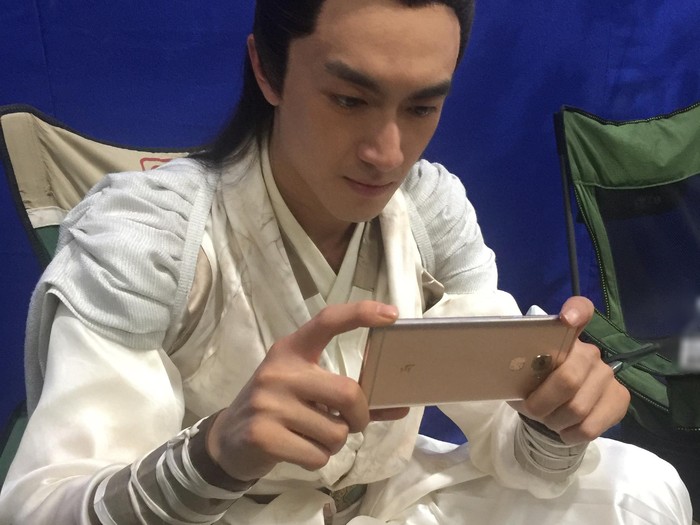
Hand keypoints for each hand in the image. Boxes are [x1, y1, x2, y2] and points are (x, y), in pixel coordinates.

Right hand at [206, 300, 407, 481]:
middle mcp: (279, 371)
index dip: (360, 313)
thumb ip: (347, 395)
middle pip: (348, 393)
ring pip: (336, 432)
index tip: (391, 315)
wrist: (227, 439)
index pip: (327, 321)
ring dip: (334, 443)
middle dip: (360, 417)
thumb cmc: (278, 409)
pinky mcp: (263, 435)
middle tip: (352, 423)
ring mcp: (268, 402)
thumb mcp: (305, 391)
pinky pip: (317, 455)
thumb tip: (399, 405)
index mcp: (292, 350)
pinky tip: (298, 450)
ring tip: (312, 437)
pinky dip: (318, 459)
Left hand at [509, 296, 629, 443]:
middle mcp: (589, 352)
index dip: (575, 311)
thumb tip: (503, 377)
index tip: (567, 319)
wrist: (557, 406)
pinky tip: (563, 430)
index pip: (580, 310)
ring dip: (553, 421)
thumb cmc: (535, 383)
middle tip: (531, 410)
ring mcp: (607, 375)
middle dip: (542, 404)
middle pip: (568, 379)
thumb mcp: (522, 373)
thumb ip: (519, 368)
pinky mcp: (619, 398)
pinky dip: (569, 434)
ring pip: (577, 409)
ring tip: (547, 419)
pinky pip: (590, 427)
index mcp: (564, 336)